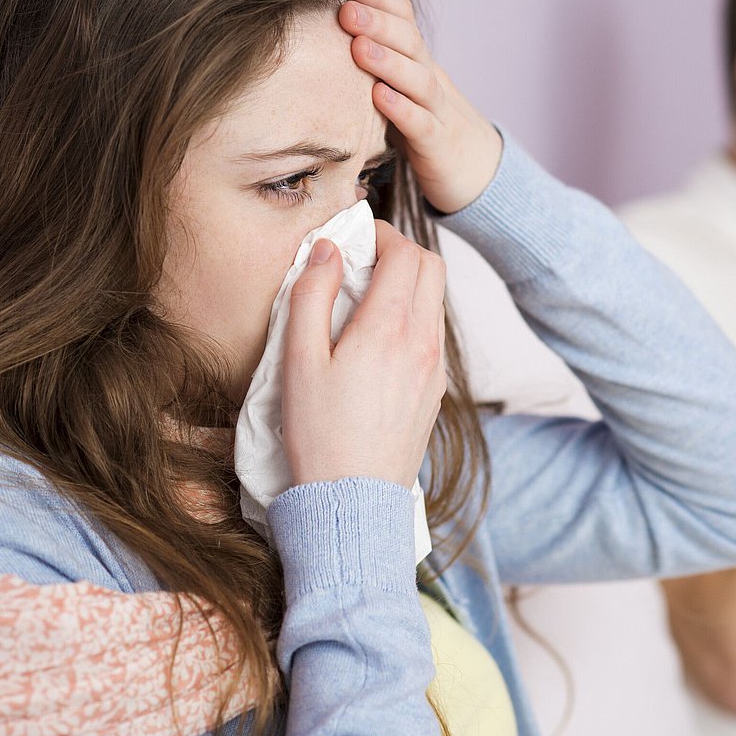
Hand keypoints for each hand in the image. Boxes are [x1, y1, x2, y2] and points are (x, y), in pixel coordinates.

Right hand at [280, 221, 447, 487]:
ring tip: (366, 298)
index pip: (405, 254)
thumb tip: (326, 251)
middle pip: (432, 267)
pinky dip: (414, 315)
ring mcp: (435, 368)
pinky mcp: (436, 390)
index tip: (355, 238)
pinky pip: (435, 334)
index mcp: (389, 329)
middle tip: (363, 260)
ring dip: (410, 283)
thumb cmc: (319, 434)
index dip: (381, 234)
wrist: (353, 500)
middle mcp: (423, 343)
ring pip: (437, 300)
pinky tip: (379, 337)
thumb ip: (311, 297)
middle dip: (401, 251)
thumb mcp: (298, 361)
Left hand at [339, 0, 502, 213]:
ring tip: (358, 48)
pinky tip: (379, 97)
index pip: (405, 18)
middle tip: (347, 9)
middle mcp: (430, 79)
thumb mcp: (400, 88)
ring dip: (388, 61)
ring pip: (418, 80)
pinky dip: (402, 109)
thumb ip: (373, 62)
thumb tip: (323, 32)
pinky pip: (421, 124)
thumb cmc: (424, 123)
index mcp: (418, 61)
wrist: (477, 170)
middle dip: (379, 23)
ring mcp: (438, 112)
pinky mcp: (438, 145)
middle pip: (411, 43)